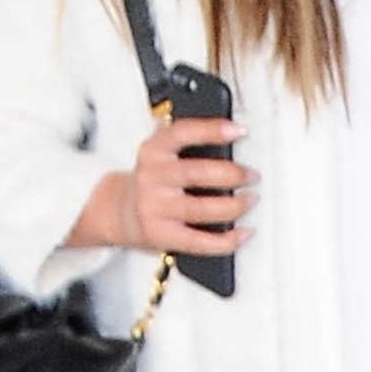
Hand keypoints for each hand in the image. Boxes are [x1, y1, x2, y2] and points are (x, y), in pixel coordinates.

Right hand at [65, 116, 256, 257]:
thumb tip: (234, 143)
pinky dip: (227, 239)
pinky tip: (243, 232)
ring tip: (251, 199)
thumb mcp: (161, 155)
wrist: (118, 212)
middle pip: (198, 174)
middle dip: (233, 174)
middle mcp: (151, 177)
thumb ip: (188, 146)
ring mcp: (155, 208)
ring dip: (234, 206)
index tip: (239, 131)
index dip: (212, 130)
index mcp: (153, 151)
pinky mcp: (161, 235)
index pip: (182, 133)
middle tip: (252, 175)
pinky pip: (199, 241)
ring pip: (202, 209)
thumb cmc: (152, 182)